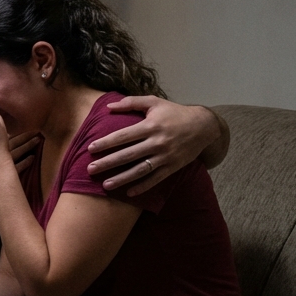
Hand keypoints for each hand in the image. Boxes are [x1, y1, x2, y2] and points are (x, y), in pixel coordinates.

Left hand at [86, 97, 218, 195]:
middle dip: (108, 163)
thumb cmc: (175, 113)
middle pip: (128, 154)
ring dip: (122, 178)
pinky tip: (129, 193)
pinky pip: (156, 179)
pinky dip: (143, 186)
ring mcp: (166, 156)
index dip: (107, 142)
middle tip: (90, 169)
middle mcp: (157, 142)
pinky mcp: (173, 166)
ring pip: (141, 170)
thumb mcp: (155, 102)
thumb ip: (131, 102)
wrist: (204, 126)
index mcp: (151, 126)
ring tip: (106, 185)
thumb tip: (108, 106)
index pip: (124, 135)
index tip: (91, 148)